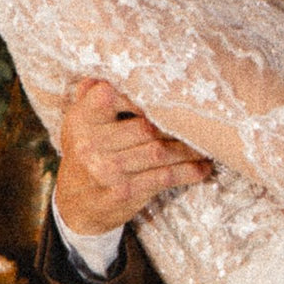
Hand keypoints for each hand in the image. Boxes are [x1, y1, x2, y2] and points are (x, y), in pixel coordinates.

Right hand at [55, 78, 209, 237]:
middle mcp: (91, 144)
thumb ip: (90, 98)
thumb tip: (104, 74)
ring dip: (189, 148)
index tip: (165, 94)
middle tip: (202, 120)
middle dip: (176, 125)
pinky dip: (188, 171)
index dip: (138, 95)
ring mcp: (109, 170)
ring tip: (207, 142)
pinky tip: (203, 167)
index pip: (109, 96)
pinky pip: (164, 177)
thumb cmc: (84, 158)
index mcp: (81, 121)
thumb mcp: (78, 126)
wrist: (75, 209)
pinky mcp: (126, 192)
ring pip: (160, 151)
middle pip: (145, 126)